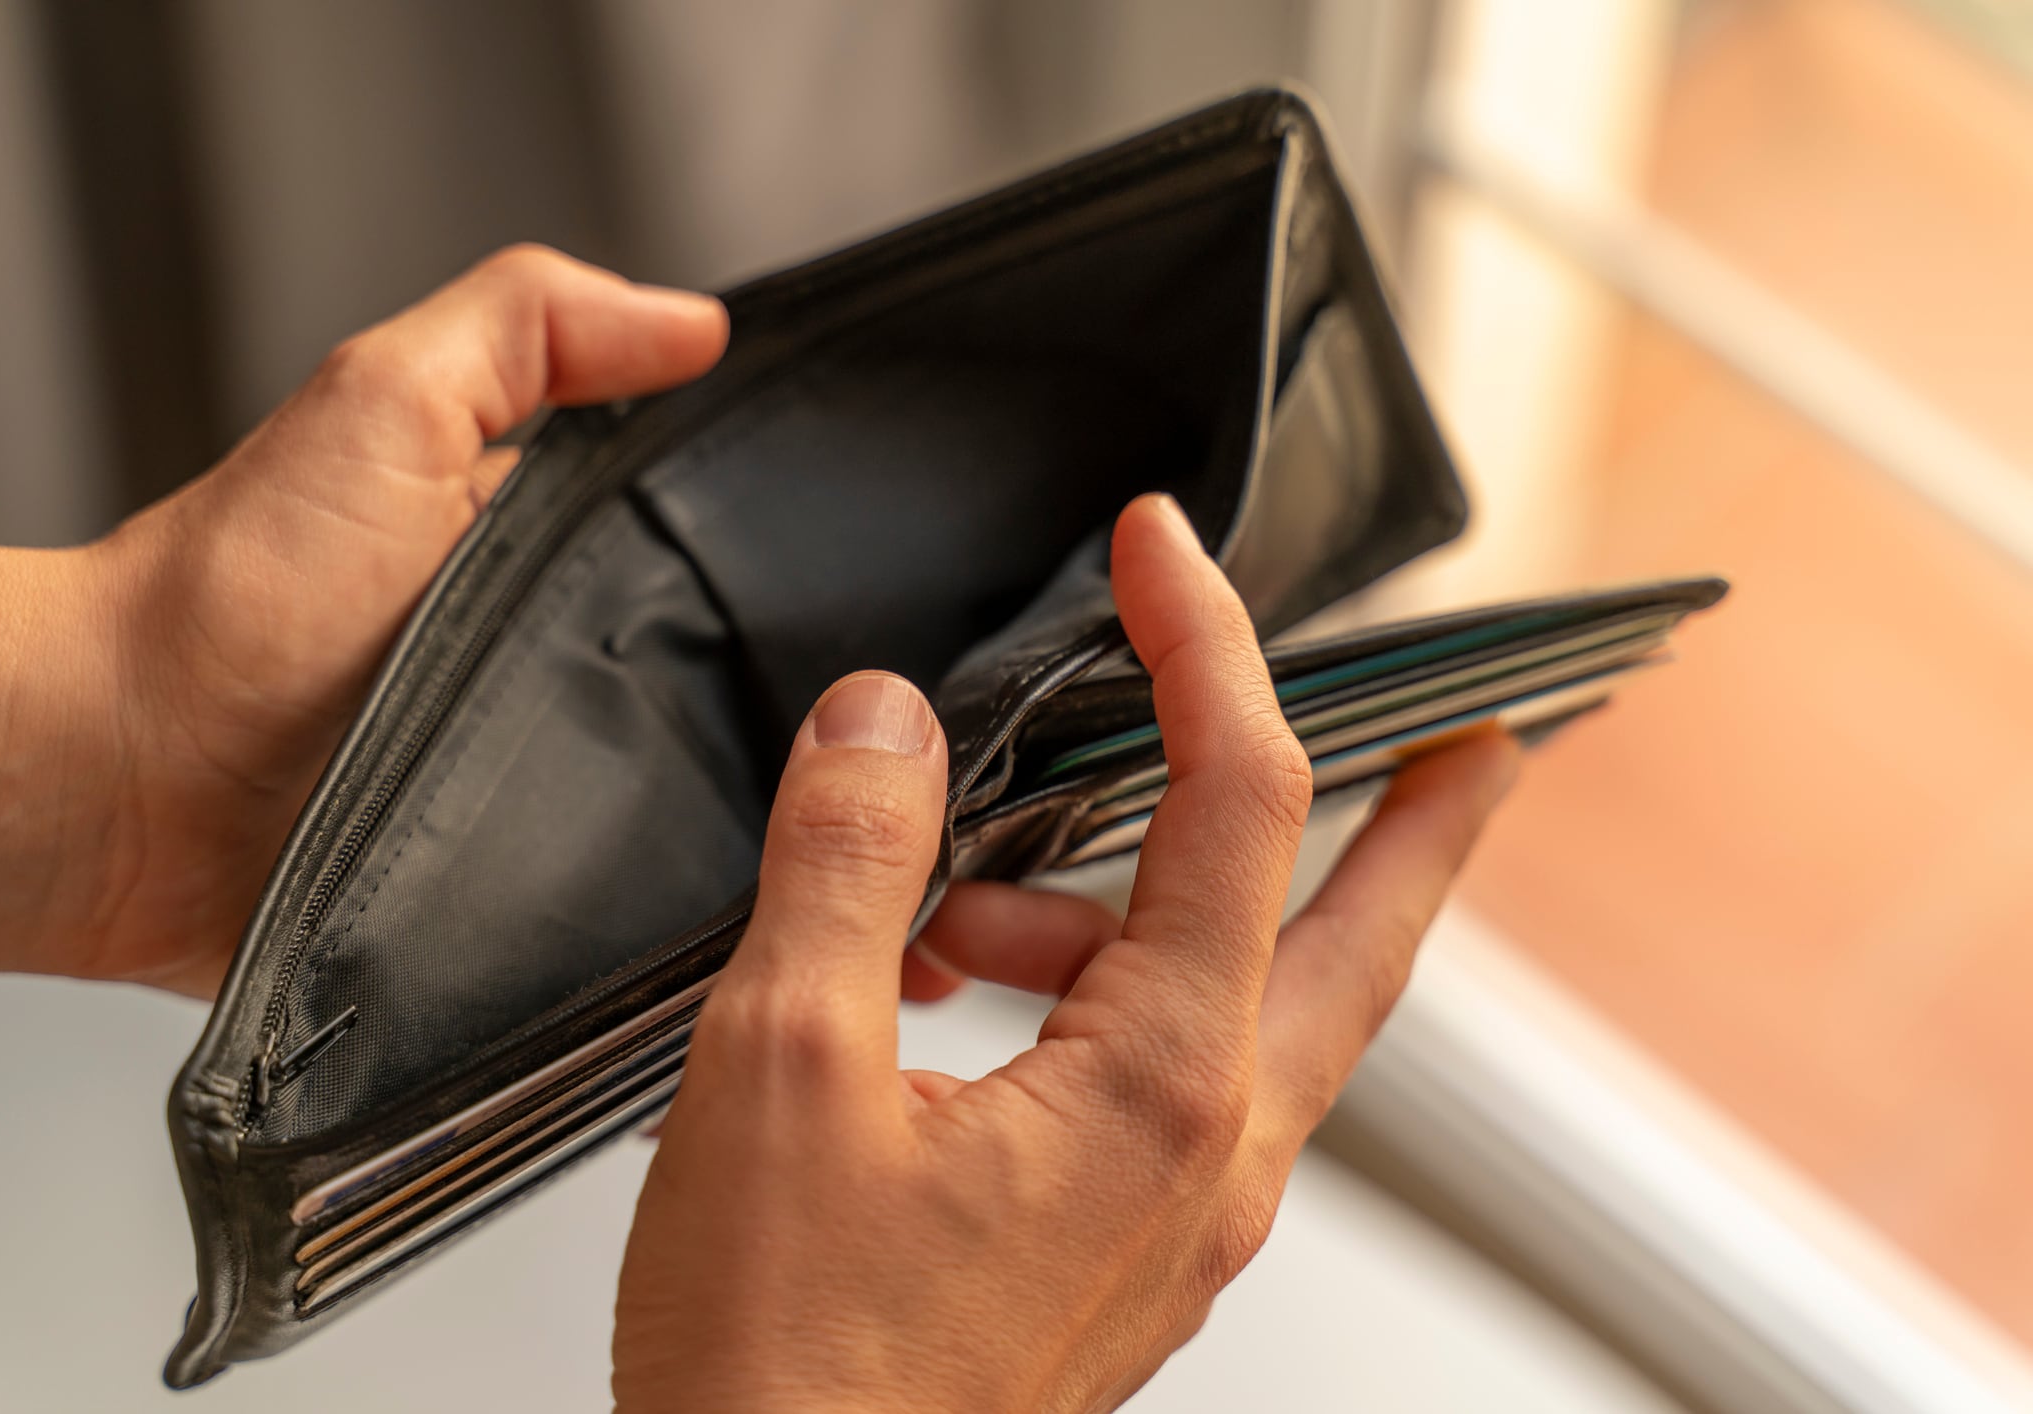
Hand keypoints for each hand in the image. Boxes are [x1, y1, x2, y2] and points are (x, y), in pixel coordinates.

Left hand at [0, 247, 726, 996]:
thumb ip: (528, 331)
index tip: (821, 555)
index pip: (694, 528)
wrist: (122, 781)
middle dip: (752, 683)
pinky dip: (643, 888)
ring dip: (708, 794)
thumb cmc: (228, 599)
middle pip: (707, 666)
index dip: (758, 537)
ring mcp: (530, 774)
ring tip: (716, 786)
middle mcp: (543, 655)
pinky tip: (661, 877)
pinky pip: (617, 888)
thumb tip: (688, 318)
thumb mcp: (384, 405)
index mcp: (533, 539)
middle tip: (761, 689)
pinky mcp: (511, 880)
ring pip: (683, 784)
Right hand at [612, 494, 1518, 1412]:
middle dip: (1428, 822)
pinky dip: (1080, 996)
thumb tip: (888, 728)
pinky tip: (938, 1003)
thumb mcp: (781, 1070)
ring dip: (1125, 907)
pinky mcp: (1117, 1250)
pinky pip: (1155, 1076)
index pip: (1236, 802)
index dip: (1203, 646)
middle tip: (1482, 738)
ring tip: (939, 912)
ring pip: (1239, 1004)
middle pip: (1365, 940)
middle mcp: (1208, 1156)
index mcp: (1160, 1089)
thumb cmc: (793, 1378)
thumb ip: (849, 865)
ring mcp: (1175, 1215)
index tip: (1161, 554)